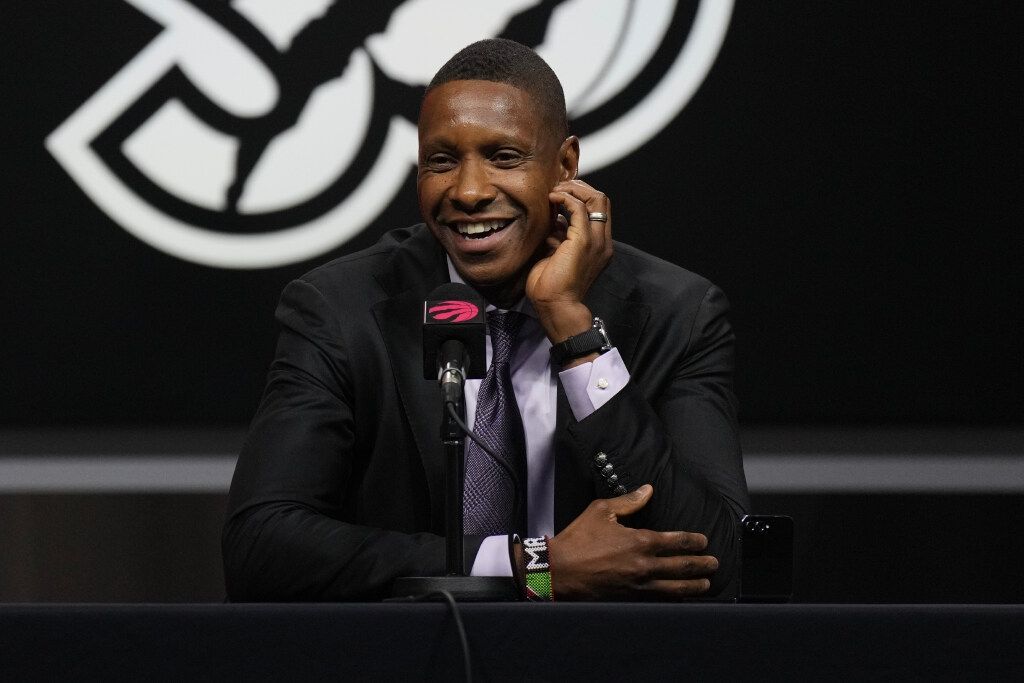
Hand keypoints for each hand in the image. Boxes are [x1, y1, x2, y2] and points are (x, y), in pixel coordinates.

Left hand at [525, 179, 612, 343]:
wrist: (556, 306)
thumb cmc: (552, 286)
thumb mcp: (556, 253)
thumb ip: (560, 235)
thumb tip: (554, 219)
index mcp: (598, 246)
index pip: (599, 210)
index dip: (581, 196)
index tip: (561, 194)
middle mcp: (602, 241)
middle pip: (602, 199)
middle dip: (580, 187)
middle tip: (559, 188)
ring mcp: (596, 241)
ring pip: (596, 198)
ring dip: (574, 189)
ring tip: (555, 192)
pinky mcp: (583, 241)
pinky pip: (578, 208)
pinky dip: (565, 198)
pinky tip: (552, 198)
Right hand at [545, 484, 718, 599]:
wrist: (559, 570)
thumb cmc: (578, 539)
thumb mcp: (601, 511)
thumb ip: (628, 501)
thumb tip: (647, 490)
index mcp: (639, 541)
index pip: (676, 541)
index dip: (694, 541)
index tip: (703, 541)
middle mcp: (643, 565)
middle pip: (681, 566)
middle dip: (701, 564)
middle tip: (714, 563)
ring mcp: (638, 585)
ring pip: (675, 587)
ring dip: (693, 585)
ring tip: (706, 584)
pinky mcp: (629, 598)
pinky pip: (659, 599)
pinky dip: (674, 598)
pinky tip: (681, 598)